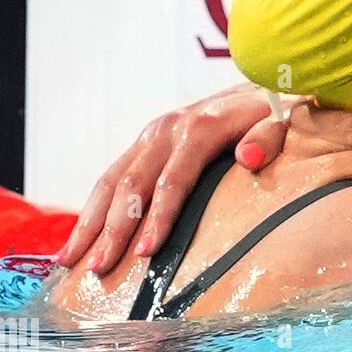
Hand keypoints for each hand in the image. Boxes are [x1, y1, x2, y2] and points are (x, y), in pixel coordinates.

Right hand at [55, 85, 296, 271]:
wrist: (261, 81)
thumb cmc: (275, 111)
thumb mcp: (283, 119)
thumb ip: (269, 137)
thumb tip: (250, 157)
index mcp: (199, 128)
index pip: (173, 182)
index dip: (159, 218)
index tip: (145, 253)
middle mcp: (167, 129)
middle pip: (132, 185)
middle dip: (112, 230)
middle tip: (96, 269)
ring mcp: (152, 135)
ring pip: (111, 181)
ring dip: (89, 222)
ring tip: (69, 261)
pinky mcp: (146, 142)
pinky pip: (113, 176)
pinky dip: (94, 207)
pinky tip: (81, 235)